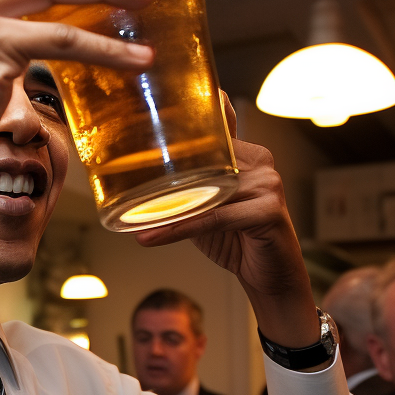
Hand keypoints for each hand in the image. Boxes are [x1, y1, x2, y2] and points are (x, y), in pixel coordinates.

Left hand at [133, 94, 319, 349]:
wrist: (270, 276)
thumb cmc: (236, 238)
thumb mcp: (204, 207)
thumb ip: (181, 190)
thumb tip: (132, 187)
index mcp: (244, 153)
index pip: (214, 124)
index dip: (182, 119)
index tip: (144, 117)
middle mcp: (259, 161)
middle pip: (205, 155)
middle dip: (164, 167)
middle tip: (124, 171)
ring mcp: (267, 184)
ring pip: (205, 188)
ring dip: (166, 205)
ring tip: (131, 214)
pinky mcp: (268, 211)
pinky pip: (214, 217)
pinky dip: (180, 228)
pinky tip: (152, 237)